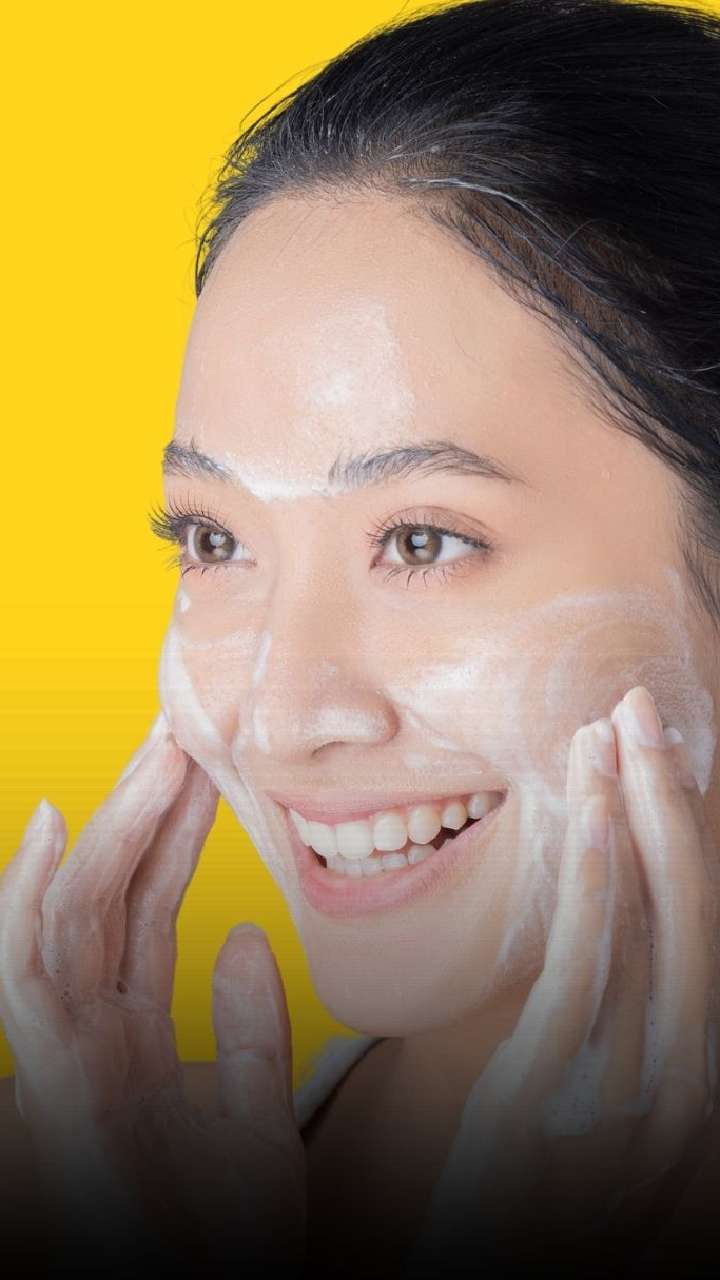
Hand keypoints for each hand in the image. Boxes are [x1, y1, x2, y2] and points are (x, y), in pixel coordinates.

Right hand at [0, 715, 305, 1272]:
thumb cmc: (224, 1239)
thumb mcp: (257, 1120)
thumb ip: (251, 1027)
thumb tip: (243, 937)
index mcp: (136, 1032)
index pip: (150, 903)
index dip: (175, 830)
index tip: (207, 760)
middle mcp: (94, 1029)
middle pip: (114, 891)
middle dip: (145, 805)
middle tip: (182, 723)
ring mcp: (69, 1052)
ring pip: (76, 909)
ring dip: (110, 825)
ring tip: (152, 751)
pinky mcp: (56, 1079)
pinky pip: (29, 972)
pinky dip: (31, 897)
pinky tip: (56, 827)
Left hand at [408, 685, 719, 1271]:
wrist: (497, 1277)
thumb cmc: (546, 1193)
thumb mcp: (606, 1102)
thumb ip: (622, 1016)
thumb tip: (620, 912)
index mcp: (694, 1064)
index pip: (696, 921)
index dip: (682, 830)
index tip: (660, 753)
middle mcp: (686, 1070)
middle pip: (688, 903)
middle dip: (668, 798)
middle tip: (643, 710)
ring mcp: (632, 1084)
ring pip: (646, 916)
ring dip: (632, 811)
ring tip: (611, 731)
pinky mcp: (559, 1091)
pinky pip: (585, 959)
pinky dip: (594, 871)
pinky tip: (588, 807)